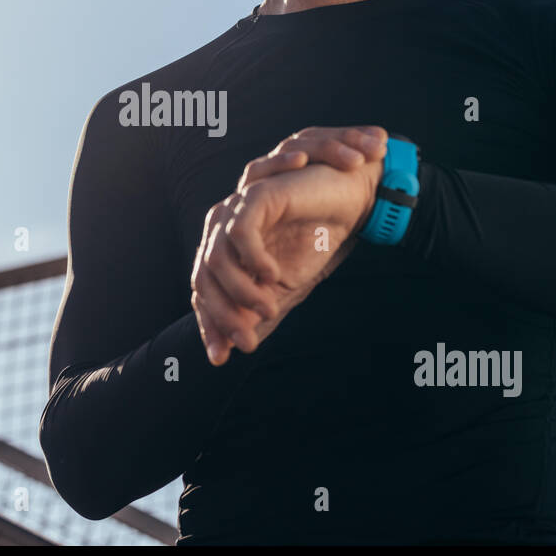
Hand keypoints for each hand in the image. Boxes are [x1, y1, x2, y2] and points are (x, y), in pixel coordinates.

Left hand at [191, 126, 388, 365]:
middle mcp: (223, 229)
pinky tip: (272, 276)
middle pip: (204, 277)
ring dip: (240, 292)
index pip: (203, 289)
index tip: (221, 358)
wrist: (352, 202)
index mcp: (227, 250)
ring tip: (268, 309)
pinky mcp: (256, 196)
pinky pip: (240, 232)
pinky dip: (252, 259)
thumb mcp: (286, 286)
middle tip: (247, 344)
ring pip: (216, 259)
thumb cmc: (317, 239)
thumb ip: (258, 310)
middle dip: (222, 316)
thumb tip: (236, 345)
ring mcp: (236, 211)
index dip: (209, 323)